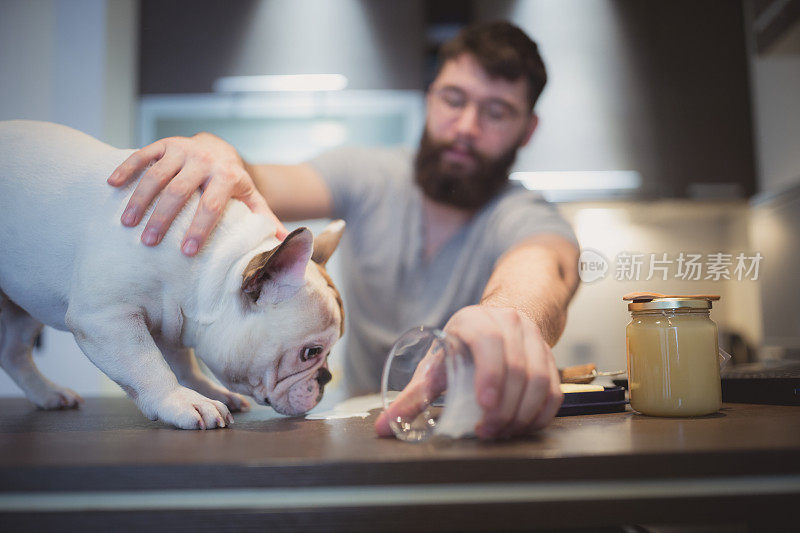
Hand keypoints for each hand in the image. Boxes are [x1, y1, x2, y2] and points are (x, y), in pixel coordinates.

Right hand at [107, 133, 287, 254]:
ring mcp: (182, 150)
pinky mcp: (163, 144)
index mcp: (227, 177)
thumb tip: (281, 243)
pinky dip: (126, 169)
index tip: (188, 253)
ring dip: (139, 199)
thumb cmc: (233, 185)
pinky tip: (111, 185)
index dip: (200, 229)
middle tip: (149, 243)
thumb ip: (263, 220)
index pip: (212, 205)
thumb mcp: (250, 199)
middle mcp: (204, 161)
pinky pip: (141, 155)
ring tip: (126, 224)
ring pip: (157, 175)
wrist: (218, 149)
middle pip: (179, 192)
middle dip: (163, 219)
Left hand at [374, 305, 562, 439]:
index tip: (484, 405)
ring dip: (522, 413)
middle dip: (503, 407)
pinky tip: (522, 426)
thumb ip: (413, 396)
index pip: (489, 342)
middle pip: (517, 368)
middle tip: (486, 431)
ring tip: (500, 431)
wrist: (498, 323)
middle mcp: (509, 325)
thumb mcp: (436, 364)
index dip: (490, 374)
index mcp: (475, 321)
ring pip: (540, 380)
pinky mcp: (550, 359)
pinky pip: (554, 390)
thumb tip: (383, 427)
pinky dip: (540, 414)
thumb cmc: (462, 346)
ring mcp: (533, 340)